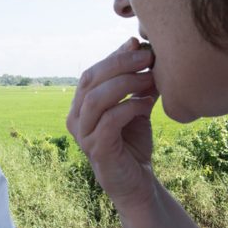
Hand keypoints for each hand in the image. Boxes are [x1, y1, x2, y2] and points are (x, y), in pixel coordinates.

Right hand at [67, 38, 157, 207]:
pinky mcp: (98, 150)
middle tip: (147, 57)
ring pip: (97, 99)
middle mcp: (76, 119)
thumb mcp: (135, 106)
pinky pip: (109, 121)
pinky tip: (147, 104)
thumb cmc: (133, 144)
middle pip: (91, 80)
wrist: (138, 183)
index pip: (92, 73)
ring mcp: (84, 136)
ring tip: (151, 78)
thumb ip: (135, 82)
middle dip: (120, 64)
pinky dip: (129, 107)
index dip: (114, 56)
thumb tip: (142, 47)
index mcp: (81, 106)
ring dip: (126, 83)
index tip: (139, 44)